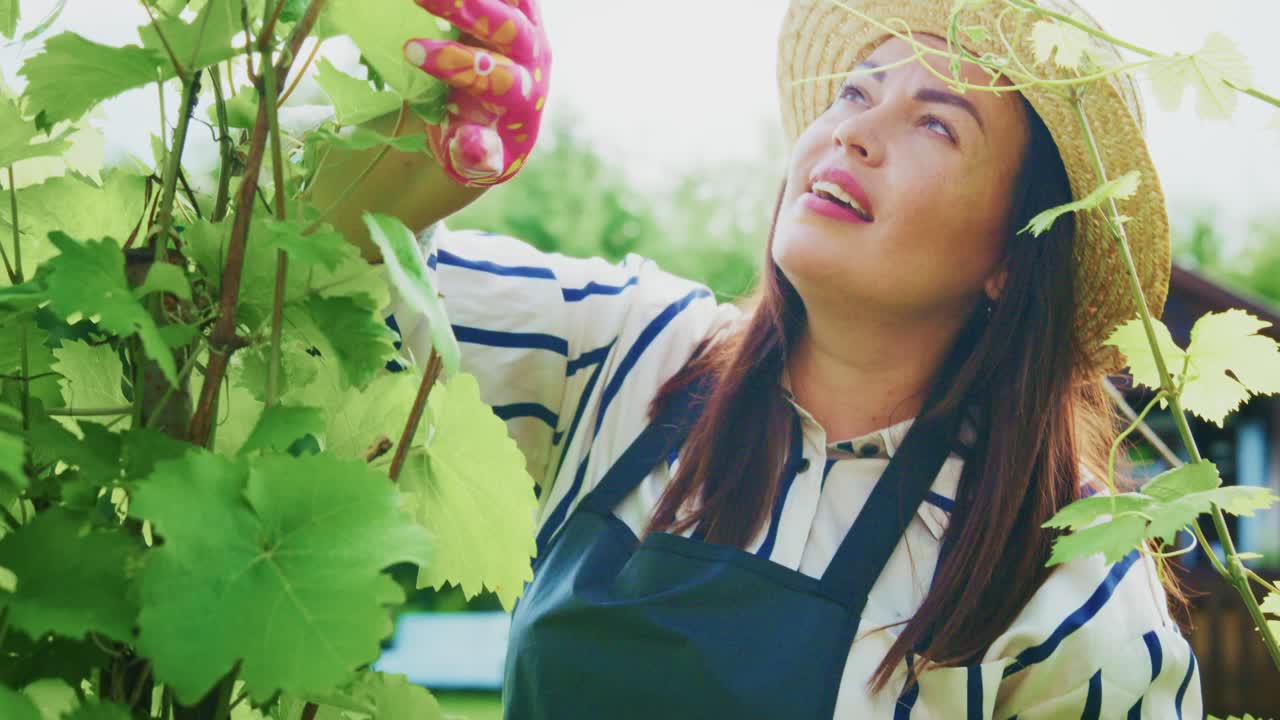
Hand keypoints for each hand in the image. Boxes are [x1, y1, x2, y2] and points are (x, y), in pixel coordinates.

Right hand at [405, 0, 550, 187]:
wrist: (495, 120)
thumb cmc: (476, 143)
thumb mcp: (472, 164)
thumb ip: (473, 158)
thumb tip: (471, 146)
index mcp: (524, 99)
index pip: (498, 78)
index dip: (456, 64)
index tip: (412, 53)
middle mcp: (533, 59)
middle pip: (508, 28)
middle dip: (466, 10)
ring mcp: (528, 29)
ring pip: (510, 1)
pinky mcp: (517, 10)